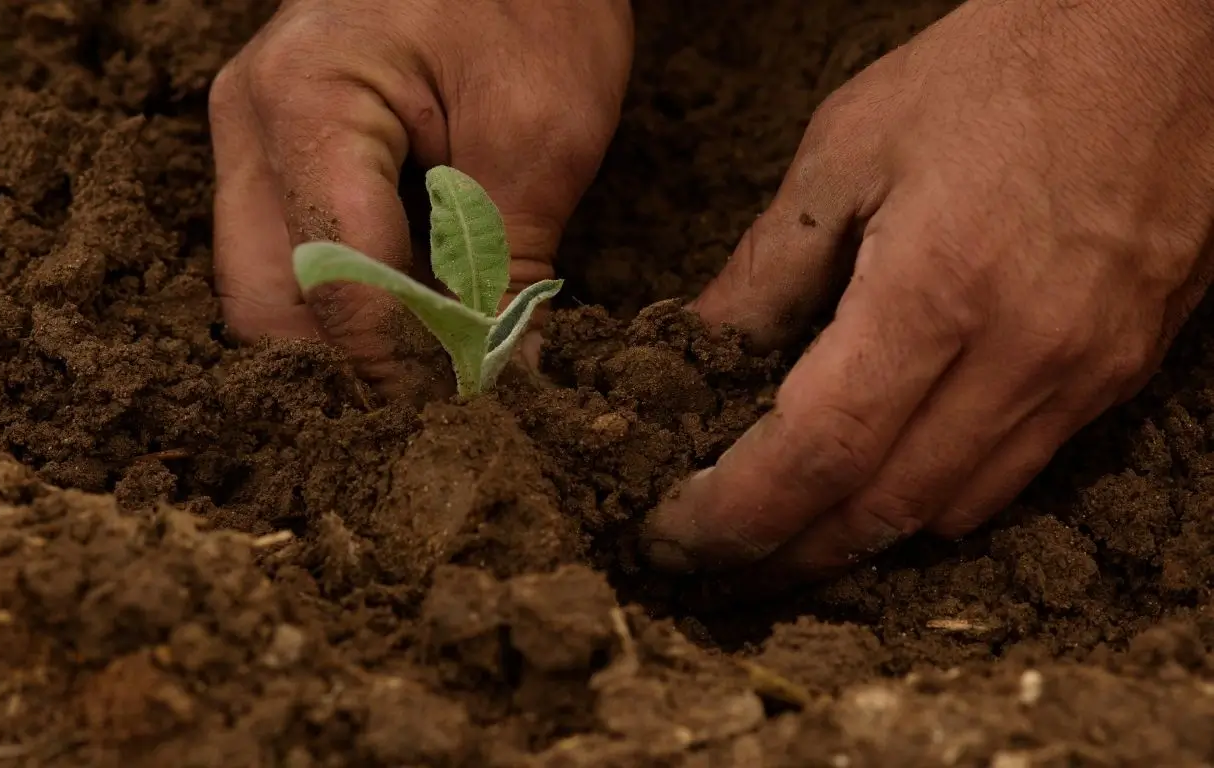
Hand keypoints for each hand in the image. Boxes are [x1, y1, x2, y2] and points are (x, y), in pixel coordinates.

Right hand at [209, 0, 632, 397]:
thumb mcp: (540, 133)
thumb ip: (505, 268)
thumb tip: (495, 383)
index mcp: (306, 104)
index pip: (337, 287)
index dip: (400, 374)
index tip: (462, 428)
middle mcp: (249, 122)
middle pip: (265, 305)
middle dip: (347, 376)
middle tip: (435, 420)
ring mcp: (249, 133)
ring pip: (267, 290)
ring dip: (345, 345)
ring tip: (432, 381)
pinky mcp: (275, 147)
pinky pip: (286, 254)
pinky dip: (346, 304)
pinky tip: (413, 325)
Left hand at [644, 0, 1213, 588]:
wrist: (1164, 36)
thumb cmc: (994, 71)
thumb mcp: (847, 149)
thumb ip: (768, 269)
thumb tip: (696, 348)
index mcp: (934, 288)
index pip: (816, 453)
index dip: (734, 514)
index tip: (672, 536)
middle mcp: (1020, 354)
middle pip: (880, 510)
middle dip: (783, 556)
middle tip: (712, 565)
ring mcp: (1083, 373)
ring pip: (950, 512)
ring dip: (855, 542)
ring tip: (781, 536)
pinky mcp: (1120, 374)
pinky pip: (1015, 477)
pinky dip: (932, 502)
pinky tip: (879, 486)